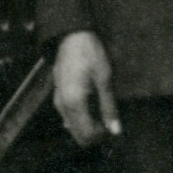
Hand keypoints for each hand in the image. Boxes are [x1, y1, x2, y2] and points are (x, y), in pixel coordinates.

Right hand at [50, 31, 121, 146]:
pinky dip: (81, 118)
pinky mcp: (58, 96)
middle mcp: (62, 106)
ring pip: (72, 127)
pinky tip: (92, 104)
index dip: (102, 135)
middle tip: (109, 119)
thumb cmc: (90, 54)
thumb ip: (108, 107)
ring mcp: (58, 101)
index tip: (113, 123)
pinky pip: (68, 117)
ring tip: (102, 109)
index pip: (87, 134)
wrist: (71, 36)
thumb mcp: (104, 79)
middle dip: (95, 134)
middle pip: (78, 135)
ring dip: (88, 125)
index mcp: (74, 102)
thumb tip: (115, 130)